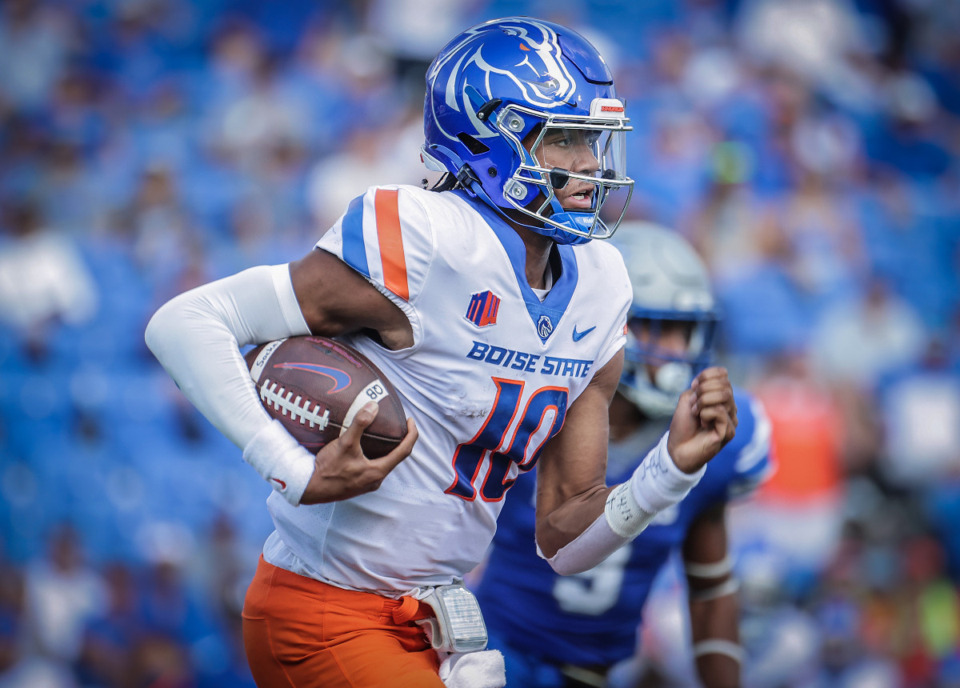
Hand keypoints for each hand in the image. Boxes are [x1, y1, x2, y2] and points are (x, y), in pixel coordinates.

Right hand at [299, 402, 417, 503]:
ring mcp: (367, 484)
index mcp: (378, 471)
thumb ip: (360, 423)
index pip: (404, 451)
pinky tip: (365, 448)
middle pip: (396, 458)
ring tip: (384, 434)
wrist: (310, 488)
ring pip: (384, 463)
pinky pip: (373, 467)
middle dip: (401, 441)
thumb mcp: (345, 443)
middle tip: (398, 426)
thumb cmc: (328, 469)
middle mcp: (376, 480)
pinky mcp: (358, 485)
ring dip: (387, 449)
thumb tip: (373, 406)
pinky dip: (375, 455)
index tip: (410, 421)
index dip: (411, 434)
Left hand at [667, 367, 736, 473]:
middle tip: (693, 404)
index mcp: (720, 397)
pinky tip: (702, 424)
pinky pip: (720, 411)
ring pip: (724, 396)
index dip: (706, 376)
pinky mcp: (729, 432)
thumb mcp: (688, 399)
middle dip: (703, 389)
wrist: (678, 449)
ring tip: (696, 413)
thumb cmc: (683, 425)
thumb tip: (711, 384)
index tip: (693, 387)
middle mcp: (729, 407)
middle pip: (725, 384)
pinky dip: (705, 414)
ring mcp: (731, 420)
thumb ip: (700, 387)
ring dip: (703, 401)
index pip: (723, 374)